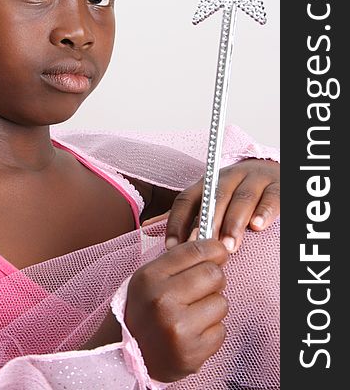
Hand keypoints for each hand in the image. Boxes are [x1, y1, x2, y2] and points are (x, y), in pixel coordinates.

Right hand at [125, 239, 228, 382]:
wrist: (126, 355)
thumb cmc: (144, 310)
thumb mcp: (150, 278)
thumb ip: (179, 260)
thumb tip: (216, 246)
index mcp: (150, 277)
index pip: (194, 251)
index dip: (213, 248)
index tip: (218, 252)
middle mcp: (162, 301)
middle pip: (214, 274)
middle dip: (214, 279)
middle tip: (204, 287)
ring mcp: (178, 328)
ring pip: (222, 303)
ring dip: (213, 307)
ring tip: (194, 313)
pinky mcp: (192, 353)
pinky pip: (221, 331)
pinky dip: (212, 331)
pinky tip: (194, 333)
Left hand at [143, 158, 279, 252]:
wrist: (275, 173)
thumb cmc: (236, 194)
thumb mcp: (207, 201)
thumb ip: (182, 216)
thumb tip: (146, 227)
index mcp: (208, 183)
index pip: (187, 198)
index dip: (177, 222)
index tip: (172, 247)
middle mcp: (229, 177)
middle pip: (214, 198)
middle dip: (207, 225)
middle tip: (203, 249)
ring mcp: (254, 179)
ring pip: (242, 198)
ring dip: (234, 222)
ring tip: (230, 246)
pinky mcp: (277, 186)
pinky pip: (271, 197)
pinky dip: (264, 211)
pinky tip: (258, 226)